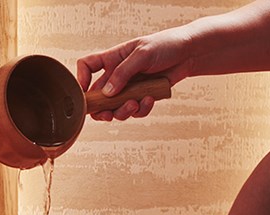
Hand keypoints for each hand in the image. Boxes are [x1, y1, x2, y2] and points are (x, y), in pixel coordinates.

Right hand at [77, 27, 192, 120]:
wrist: (188, 54)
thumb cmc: (165, 45)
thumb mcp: (142, 54)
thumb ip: (123, 73)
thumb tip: (107, 93)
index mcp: (112, 59)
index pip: (87, 66)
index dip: (81, 79)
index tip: (85, 93)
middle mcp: (117, 76)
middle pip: (98, 97)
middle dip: (101, 110)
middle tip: (108, 114)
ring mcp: (128, 89)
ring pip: (115, 109)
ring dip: (122, 111)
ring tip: (134, 104)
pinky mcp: (141, 98)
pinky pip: (134, 111)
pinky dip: (141, 109)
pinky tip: (149, 100)